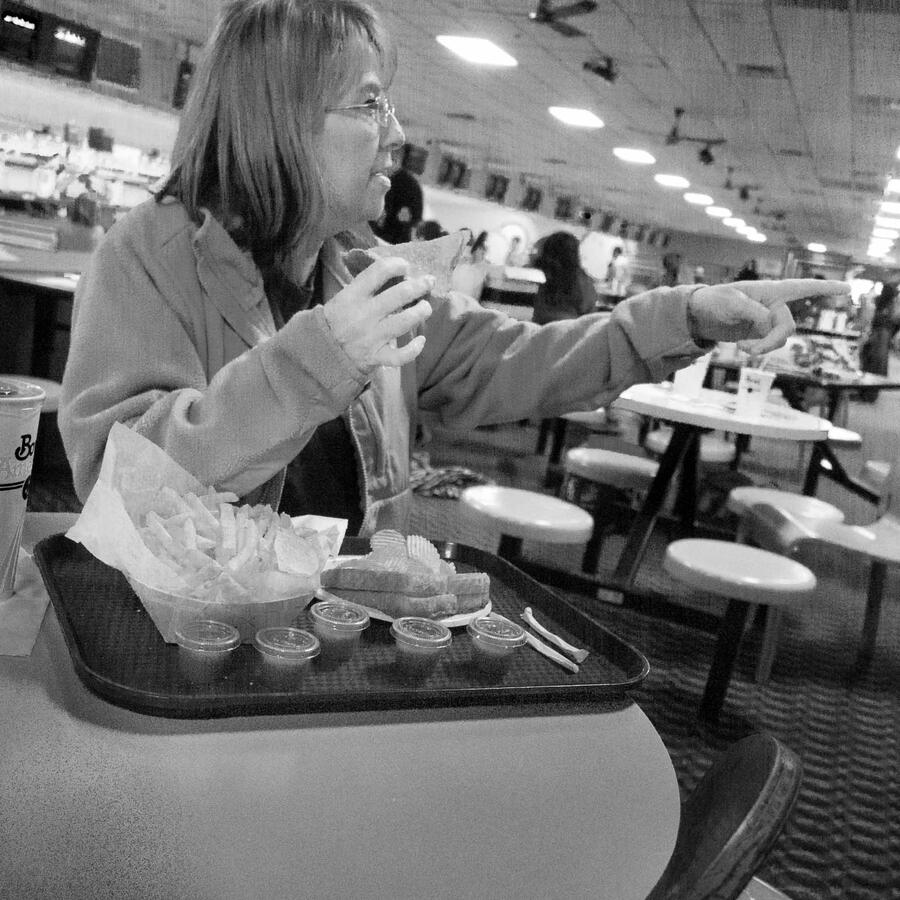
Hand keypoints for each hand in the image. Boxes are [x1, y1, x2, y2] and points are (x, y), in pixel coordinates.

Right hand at [323, 257, 433, 371]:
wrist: (322, 352)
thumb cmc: (338, 320)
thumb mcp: (344, 297)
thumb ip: (366, 286)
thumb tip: (397, 271)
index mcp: (352, 296)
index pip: (379, 272)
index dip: (397, 264)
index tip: (405, 266)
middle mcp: (363, 316)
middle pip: (399, 295)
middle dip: (419, 286)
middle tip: (428, 282)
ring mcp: (370, 338)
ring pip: (404, 322)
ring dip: (421, 311)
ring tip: (425, 307)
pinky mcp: (376, 357)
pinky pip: (400, 356)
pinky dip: (414, 349)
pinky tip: (421, 340)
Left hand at [688, 279, 849, 353]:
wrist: (699, 315)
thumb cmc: (715, 300)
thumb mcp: (731, 303)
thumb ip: (753, 312)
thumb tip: (769, 323)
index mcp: (771, 291)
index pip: (803, 288)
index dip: (826, 288)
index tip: (849, 288)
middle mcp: (774, 306)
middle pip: (787, 328)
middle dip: (770, 342)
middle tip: (749, 350)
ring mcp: (767, 321)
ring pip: (779, 340)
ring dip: (762, 348)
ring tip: (741, 347)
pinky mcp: (759, 334)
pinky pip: (767, 346)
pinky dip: (756, 351)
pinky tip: (742, 347)